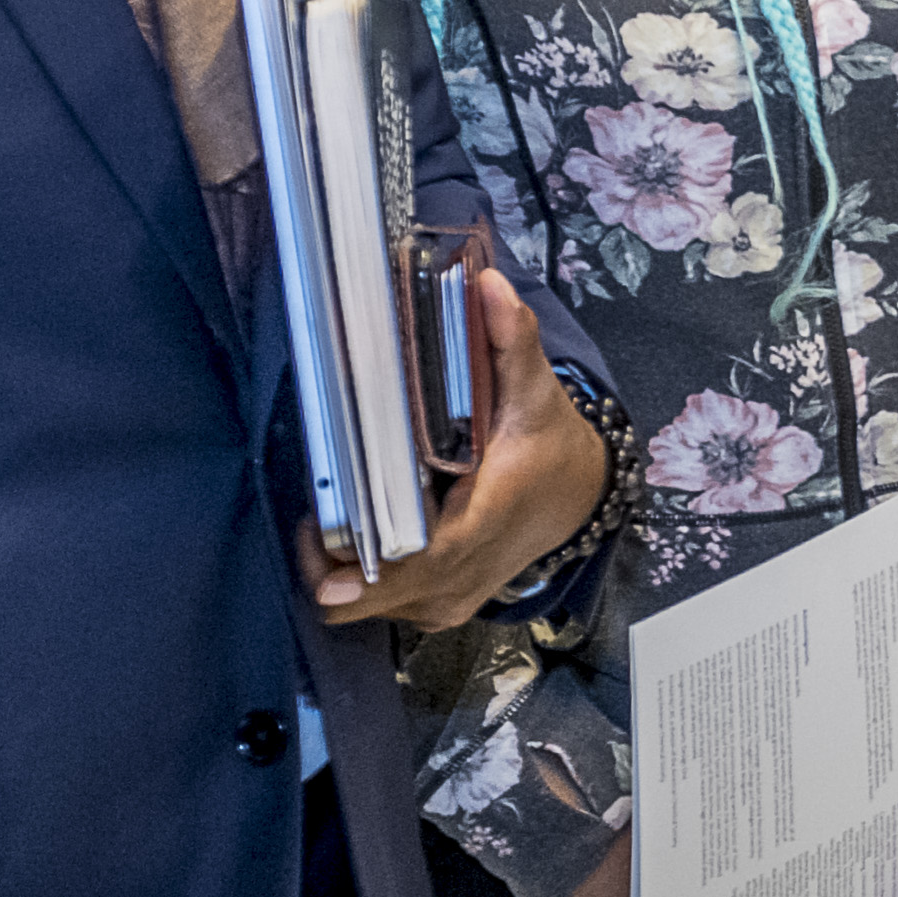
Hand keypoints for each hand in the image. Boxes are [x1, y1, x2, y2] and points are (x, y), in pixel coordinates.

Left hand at [310, 262, 605, 628]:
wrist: (577, 496)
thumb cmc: (546, 445)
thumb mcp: (535, 391)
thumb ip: (511, 341)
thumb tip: (488, 288)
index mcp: (488, 523)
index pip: (429, 561)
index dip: (374, 573)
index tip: (327, 574)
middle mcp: (463, 575)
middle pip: (378, 594)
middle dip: (333, 558)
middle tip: (319, 505)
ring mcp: (447, 600)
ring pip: (367, 604)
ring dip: (342, 565)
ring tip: (340, 510)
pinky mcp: (434, 608)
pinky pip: (377, 605)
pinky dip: (359, 576)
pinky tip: (362, 530)